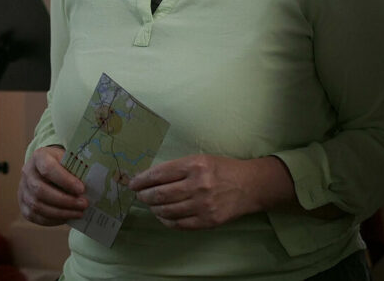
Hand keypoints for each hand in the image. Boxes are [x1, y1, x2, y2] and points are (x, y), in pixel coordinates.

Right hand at [18, 145, 87, 225]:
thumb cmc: (62, 164)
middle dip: (65, 200)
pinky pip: (36, 216)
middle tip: (84, 204)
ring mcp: (23, 190)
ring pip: (38, 206)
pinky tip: (68, 217)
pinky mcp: (24, 205)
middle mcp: (27, 173)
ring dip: (61, 212)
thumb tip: (93, 184)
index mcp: (39, 157)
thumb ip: (77, 169)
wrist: (44, 169)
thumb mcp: (69, 159)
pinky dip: (53, 219)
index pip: (48, 169)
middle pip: (41, 190)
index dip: (65, 180)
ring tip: (79, 213)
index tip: (82, 189)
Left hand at [128, 154, 294, 229]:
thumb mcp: (200, 159)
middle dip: (144, 195)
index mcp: (195, 165)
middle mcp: (198, 185)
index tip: (133, 183)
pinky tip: (163, 216)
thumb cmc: (222, 169)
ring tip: (151, 205)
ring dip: (154, 209)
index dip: (142, 180)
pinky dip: (167, 221)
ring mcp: (203, 205)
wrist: (250, 186)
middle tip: (139, 195)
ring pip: (167, 211)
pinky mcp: (208, 221)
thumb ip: (177, 168)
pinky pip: (179, 224)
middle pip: (160, 194)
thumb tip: (150, 178)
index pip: (159, 174)